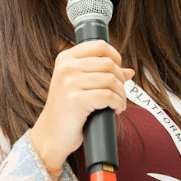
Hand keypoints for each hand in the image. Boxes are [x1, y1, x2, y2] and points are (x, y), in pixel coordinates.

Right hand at [30, 40, 133, 169]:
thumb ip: (101, 74)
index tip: (118, 70)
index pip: (99, 46)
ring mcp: (70, 83)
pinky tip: (115, 110)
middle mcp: (66, 67)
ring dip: (121, 94)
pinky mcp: (76, 100)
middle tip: (120, 93)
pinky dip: (118, 104)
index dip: (115, 56)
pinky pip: (109, 96)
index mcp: (65, 59)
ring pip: (111, 80)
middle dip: (120, 80)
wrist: (51, 134)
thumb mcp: (79, 86)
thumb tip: (129, 71)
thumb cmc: (67, 110)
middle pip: (109, 64)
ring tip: (117, 103)